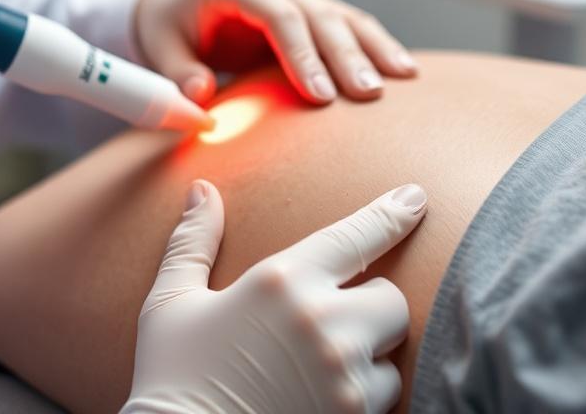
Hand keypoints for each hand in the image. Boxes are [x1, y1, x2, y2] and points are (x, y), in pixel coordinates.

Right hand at [121, 180, 427, 413]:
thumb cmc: (172, 378)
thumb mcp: (171, 303)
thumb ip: (193, 242)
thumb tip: (201, 191)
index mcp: (280, 280)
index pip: (355, 235)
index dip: (391, 214)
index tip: (414, 199)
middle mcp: (320, 321)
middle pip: (391, 299)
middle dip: (371, 307)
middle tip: (333, 322)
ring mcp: (341, 374)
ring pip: (391, 355)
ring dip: (367, 358)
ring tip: (316, 370)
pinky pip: (383, 398)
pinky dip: (361, 396)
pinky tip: (320, 399)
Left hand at [134, 0, 416, 104]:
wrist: (179, 8)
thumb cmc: (170, 29)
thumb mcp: (161, 49)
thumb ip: (178, 73)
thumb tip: (200, 97)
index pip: (278, 15)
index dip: (301, 54)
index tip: (321, 97)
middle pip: (318, 14)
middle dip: (346, 55)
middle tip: (369, 94)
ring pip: (342, 15)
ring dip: (373, 46)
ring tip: (404, 76)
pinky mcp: (311, 6)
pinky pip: (347, 23)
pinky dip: (374, 44)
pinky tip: (401, 67)